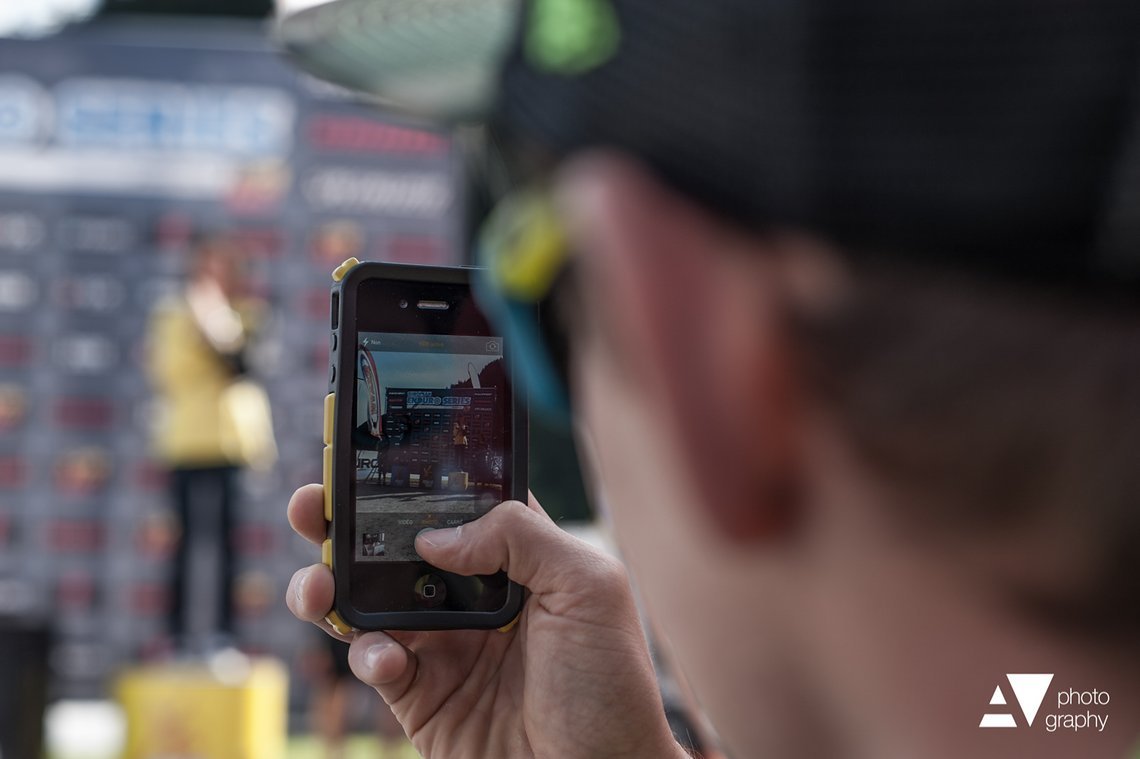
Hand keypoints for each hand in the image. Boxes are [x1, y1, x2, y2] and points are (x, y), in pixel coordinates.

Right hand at [286, 485, 683, 758]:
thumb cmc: (611, 685)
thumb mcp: (589, 588)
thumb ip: (521, 536)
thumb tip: (437, 535)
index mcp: (517, 556)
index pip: (455, 500)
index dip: (413, 476)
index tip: (371, 453)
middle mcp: (474, 593)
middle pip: (396, 543)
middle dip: (347, 521)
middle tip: (312, 504)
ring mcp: (444, 644)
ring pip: (367, 601)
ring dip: (330, 586)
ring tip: (319, 588)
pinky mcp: (422, 695)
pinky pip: (373, 661)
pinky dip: (368, 655)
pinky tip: (389, 658)